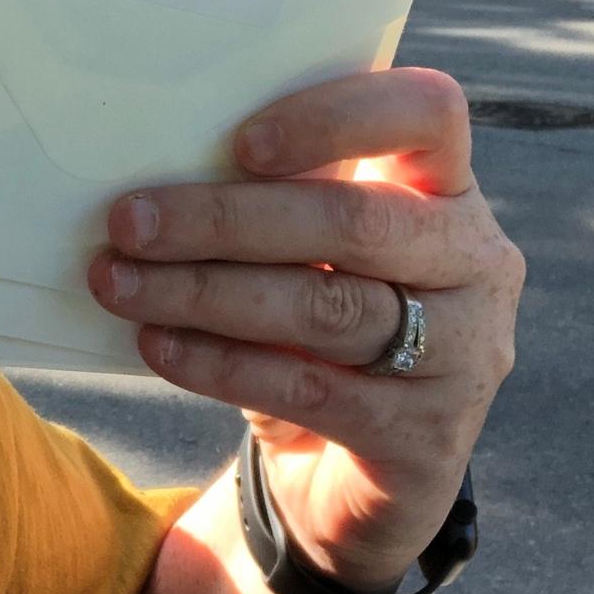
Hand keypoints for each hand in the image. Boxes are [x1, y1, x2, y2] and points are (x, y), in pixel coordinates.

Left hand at [86, 68, 523, 593]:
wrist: (357, 479)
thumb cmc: (321, 335)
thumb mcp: (314, 259)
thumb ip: (275, 207)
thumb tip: (155, 182)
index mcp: (450, 192)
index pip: (427, 114)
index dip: (338, 118)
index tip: (238, 142)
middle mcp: (476, 265)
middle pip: (356, 221)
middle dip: (227, 219)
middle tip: (128, 221)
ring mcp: (463, 355)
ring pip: (325, 308)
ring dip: (206, 292)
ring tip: (118, 282)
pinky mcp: (425, 438)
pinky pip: (308, 390)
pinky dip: (221, 364)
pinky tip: (158, 344)